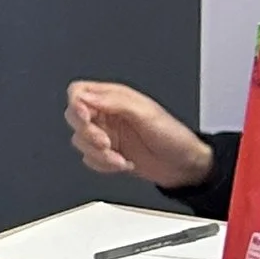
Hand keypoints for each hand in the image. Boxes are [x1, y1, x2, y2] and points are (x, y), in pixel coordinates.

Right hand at [64, 79, 211, 190]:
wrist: (185, 167)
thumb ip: (114, 102)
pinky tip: (123, 163)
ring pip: (79, 141)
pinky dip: (103, 165)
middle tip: (106, 142)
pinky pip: (89, 159)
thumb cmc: (174, 137)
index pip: (79, 92)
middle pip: (74, 117)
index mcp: (115, 98)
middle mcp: (108, 114)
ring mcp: (106, 134)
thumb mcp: (146, 114)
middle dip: (87, 133)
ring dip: (98, 154)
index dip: (76, 104)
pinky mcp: (108, 154)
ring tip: (119, 157)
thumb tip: (85, 96)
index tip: (87, 118)